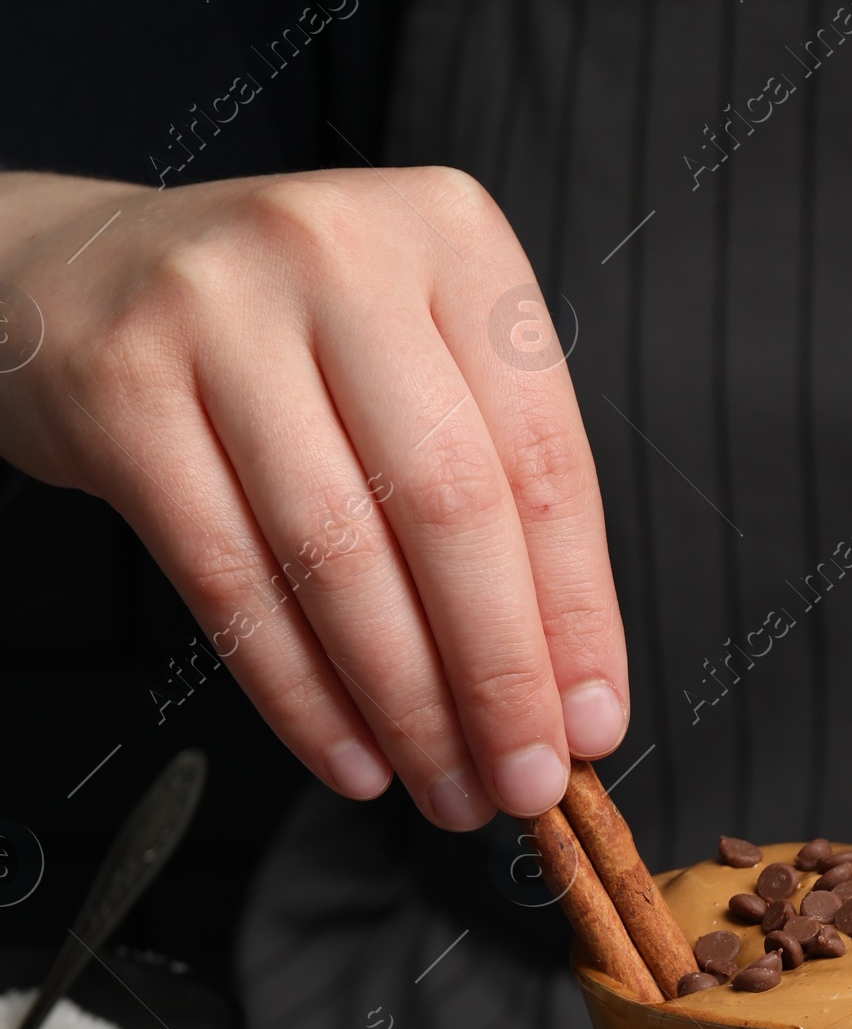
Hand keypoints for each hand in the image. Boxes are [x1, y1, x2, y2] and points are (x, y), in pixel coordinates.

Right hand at [0, 168, 627, 827]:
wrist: (80, 280)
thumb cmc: (288, 344)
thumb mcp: (414, 363)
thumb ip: (498, 498)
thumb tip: (571, 693)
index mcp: (450, 238)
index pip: (541, 457)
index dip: (576, 612)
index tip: (594, 725)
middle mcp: (339, 252)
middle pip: (448, 506)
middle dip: (498, 675)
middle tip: (525, 784)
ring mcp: (219, 312)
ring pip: (339, 554)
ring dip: (406, 705)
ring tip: (446, 790)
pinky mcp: (126, 390)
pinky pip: (232, 581)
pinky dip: (302, 694)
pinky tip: (354, 758)